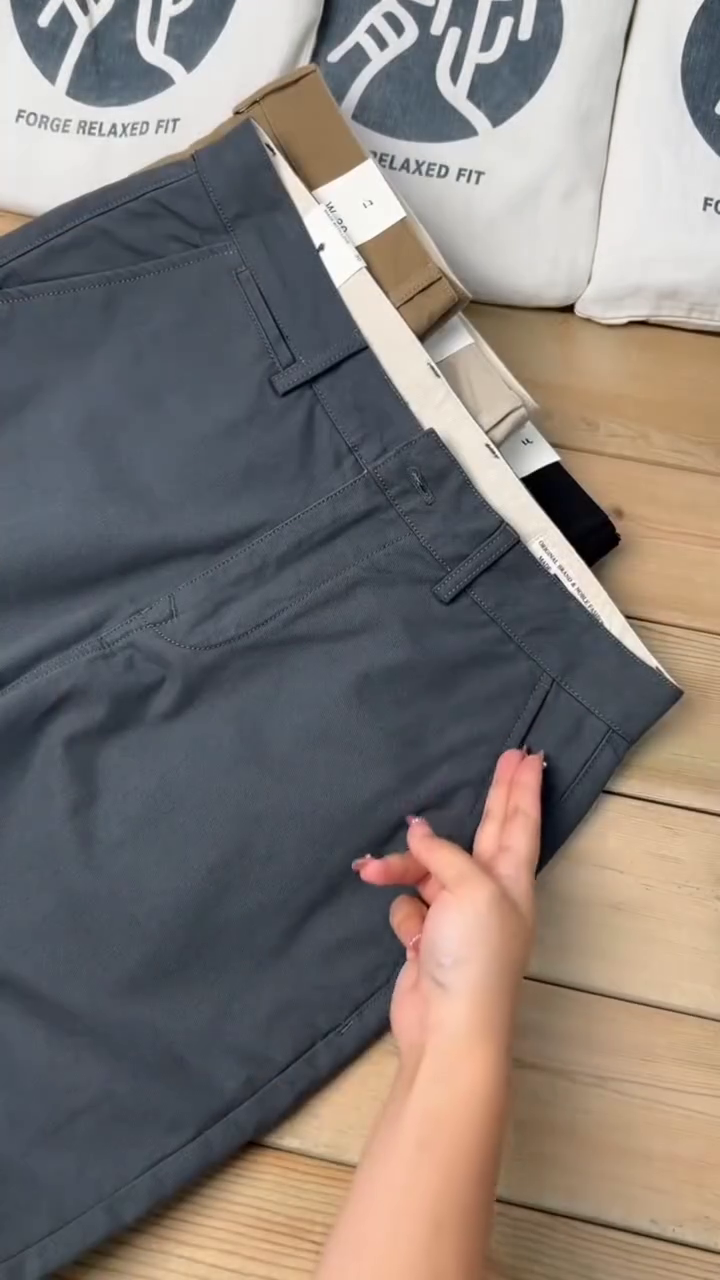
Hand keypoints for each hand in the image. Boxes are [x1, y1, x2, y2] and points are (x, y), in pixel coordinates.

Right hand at [353, 749, 542, 1066]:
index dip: (522, 789)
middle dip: (495, 795)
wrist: (448, 1027)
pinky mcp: (427, 938)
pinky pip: (408, 906)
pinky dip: (402, 914)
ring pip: (428, 869)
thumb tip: (419, 835)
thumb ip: (445, 854)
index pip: (520, 822)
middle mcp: (489, 893)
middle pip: (490, 831)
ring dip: (400, 867)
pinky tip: (407, 935)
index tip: (530, 756)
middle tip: (507, 757)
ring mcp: (457, 916)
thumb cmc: (474, 955)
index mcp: (512, 880)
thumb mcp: (470, 889)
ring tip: (371, 870)